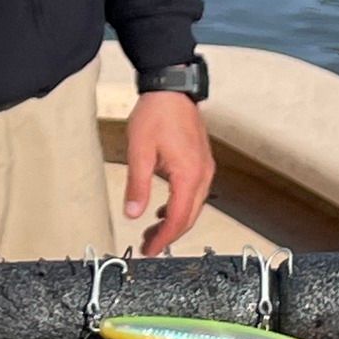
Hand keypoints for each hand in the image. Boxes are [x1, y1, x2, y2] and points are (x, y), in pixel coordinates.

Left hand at [124, 91, 214, 256]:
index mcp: (189, 175)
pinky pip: (194, 192)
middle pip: (189, 216)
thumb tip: (132, 212)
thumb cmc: (157, 113)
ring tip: (153, 230)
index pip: (178, 219)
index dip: (163, 239)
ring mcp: (205, 167)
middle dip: (169, 234)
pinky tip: (164, 206)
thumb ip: (137, 185)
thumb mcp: (139, 150)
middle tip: (149, 245)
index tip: (150, 250)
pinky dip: (180, 205)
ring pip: (193, 206)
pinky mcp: (201, 160)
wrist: (170, 88)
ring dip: (175, 220)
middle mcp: (202, 174)